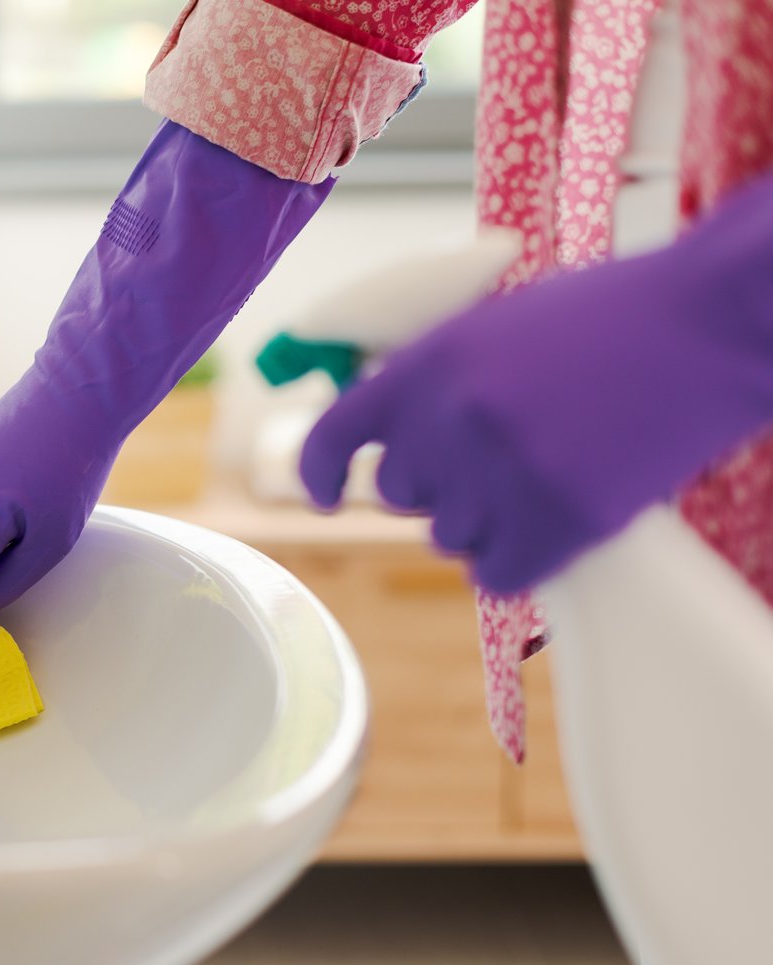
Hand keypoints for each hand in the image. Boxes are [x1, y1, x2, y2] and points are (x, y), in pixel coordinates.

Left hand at [301, 173, 772, 593]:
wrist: (713, 323)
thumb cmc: (616, 318)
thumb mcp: (499, 327)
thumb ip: (440, 382)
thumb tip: (399, 439)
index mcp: (426, 364)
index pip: (334, 435)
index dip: (322, 471)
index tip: (325, 496)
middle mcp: (449, 421)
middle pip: (399, 495)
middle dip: (439, 485)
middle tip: (500, 462)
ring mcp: (501, 474)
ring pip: (448, 539)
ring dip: (486, 522)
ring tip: (546, 476)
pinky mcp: (557, 521)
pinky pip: (498, 575)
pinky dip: (522, 561)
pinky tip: (557, 525)